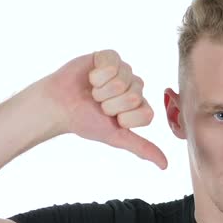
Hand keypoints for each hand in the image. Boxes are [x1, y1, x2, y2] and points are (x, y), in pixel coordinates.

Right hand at [40, 49, 167, 168]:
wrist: (58, 106)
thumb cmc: (85, 121)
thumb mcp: (116, 137)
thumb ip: (142, 147)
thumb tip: (165, 166)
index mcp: (140, 105)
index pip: (147, 114)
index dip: (125, 119)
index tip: (111, 119)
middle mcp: (135, 87)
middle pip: (133, 97)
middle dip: (110, 104)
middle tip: (98, 104)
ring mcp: (124, 70)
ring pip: (122, 82)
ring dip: (101, 90)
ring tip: (93, 91)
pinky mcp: (110, 56)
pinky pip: (113, 64)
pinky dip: (97, 74)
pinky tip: (90, 77)